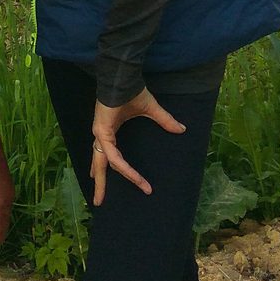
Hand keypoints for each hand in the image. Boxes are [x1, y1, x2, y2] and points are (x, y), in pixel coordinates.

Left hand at [89, 89, 184, 204]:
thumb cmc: (132, 90)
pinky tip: (131, 176)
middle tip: (98, 203)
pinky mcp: (102, 131)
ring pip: (102, 163)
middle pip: (99, 164)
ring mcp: (100, 133)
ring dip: (104, 182)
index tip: (126, 181)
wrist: (123, 77)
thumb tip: (182, 129)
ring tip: (101, 200)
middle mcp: (102, 134)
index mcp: (108, 130)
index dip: (111, 168)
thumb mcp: (150, 110)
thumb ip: (164, 120)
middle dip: (99, 184)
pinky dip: (122, 166)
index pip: (107, 155)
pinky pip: (113, 155)